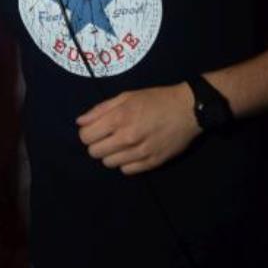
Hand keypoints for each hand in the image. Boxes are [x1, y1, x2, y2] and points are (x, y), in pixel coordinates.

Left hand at [76, 83, 200, 174]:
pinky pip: (127, 171)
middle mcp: (127, 137)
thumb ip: (101, 109)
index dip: (87, 133)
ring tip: (121, 144)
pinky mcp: (152, 163)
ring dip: (111, 154)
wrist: (188, 109)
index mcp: (119, 118)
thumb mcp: (126, 96)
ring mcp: (140, 152)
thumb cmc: (155, 99)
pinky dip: (125, 163)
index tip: (95, 130)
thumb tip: (80, 122)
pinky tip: (132, 152)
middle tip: (108, 137)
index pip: (86, 137)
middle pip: (95, 152)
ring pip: (109, 163)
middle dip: (97, 144)